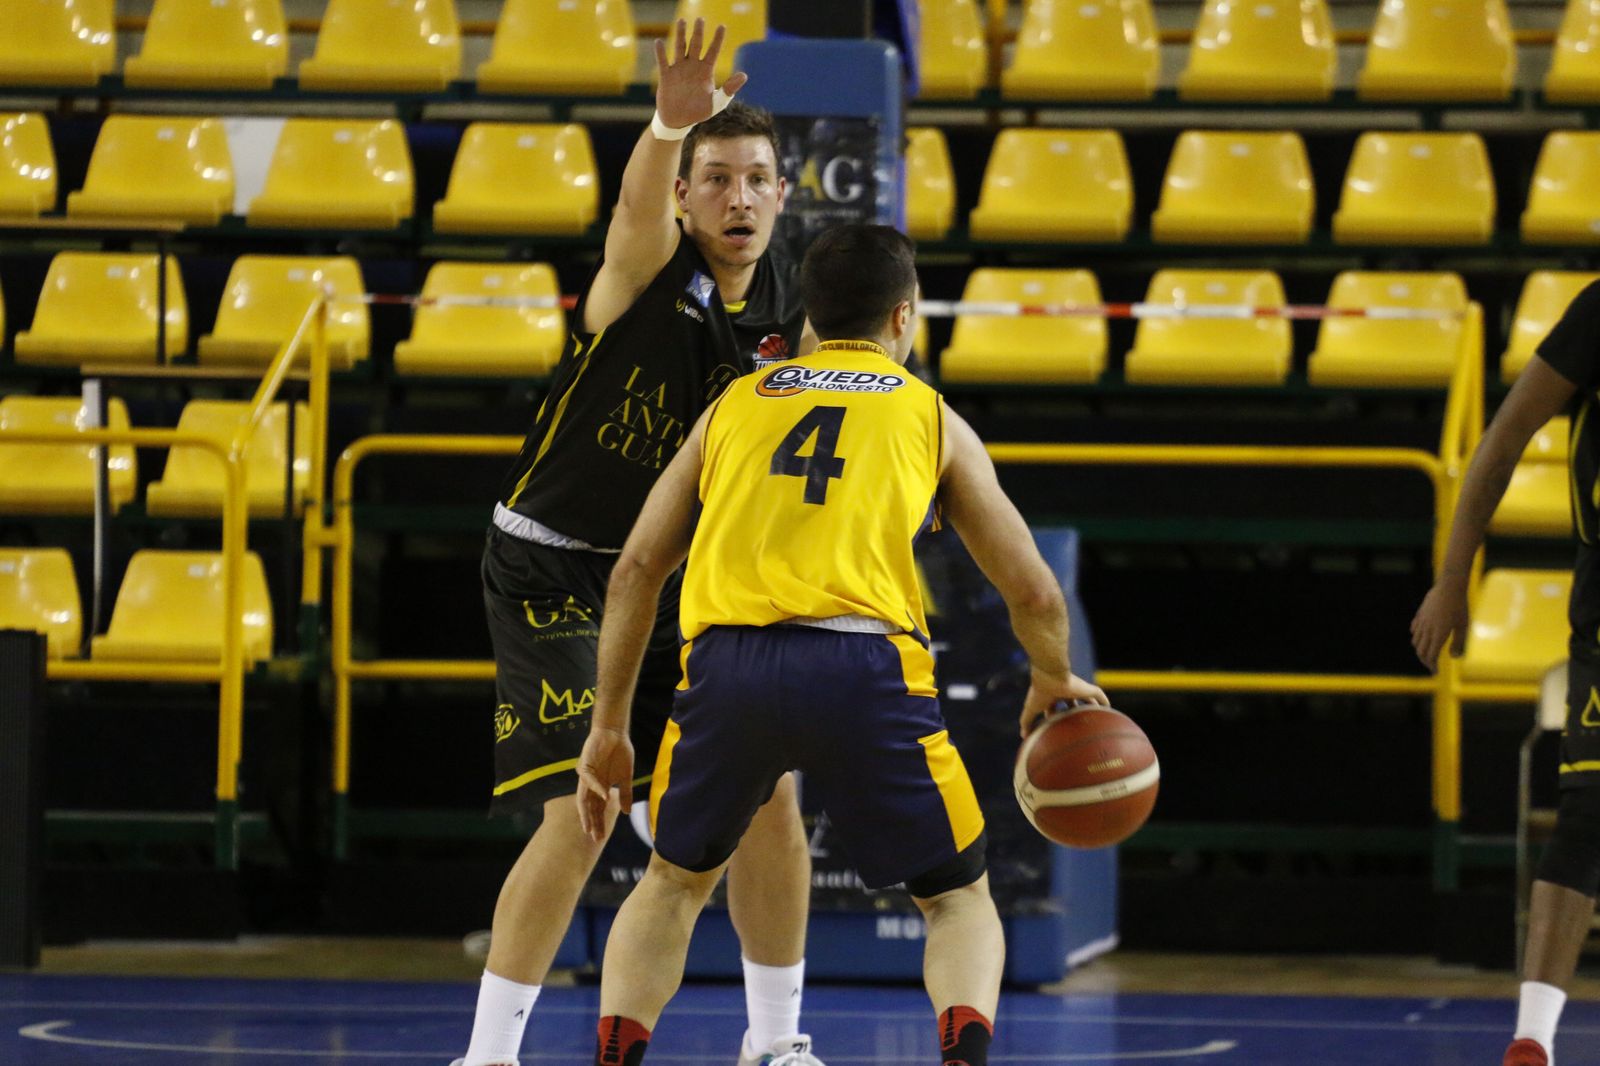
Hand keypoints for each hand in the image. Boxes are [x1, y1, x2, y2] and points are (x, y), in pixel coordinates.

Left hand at [576, 726, 633, 842]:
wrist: (616, 733)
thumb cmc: (620, 753)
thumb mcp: (626, 777)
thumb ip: (625, 794)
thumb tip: (627, 813)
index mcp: (600, 788)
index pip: (598, 810)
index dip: (599, 823)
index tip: (602, 837)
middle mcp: (591, 785)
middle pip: (589, 808)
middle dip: (592, 823)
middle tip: (595, 839)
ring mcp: (586, 776)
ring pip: (583, 798)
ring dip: (586, 813)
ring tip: (589, 827)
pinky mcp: (585, 766)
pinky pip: (589, 780)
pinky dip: (597, 789)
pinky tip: (605, 797)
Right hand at [654, 18, 747, 129]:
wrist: (678, 121)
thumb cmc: (698, 111)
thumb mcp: (717, 103)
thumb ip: (729, 89)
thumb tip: (744, 75)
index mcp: (706, 71)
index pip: (713, 51)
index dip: (718, 39)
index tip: (722, 26)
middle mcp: (692, 66)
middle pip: (696, 44)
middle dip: (698, 32)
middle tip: (700, 20)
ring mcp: (679, 69)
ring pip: (679, 48)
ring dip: (681, 35)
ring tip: (682, 21)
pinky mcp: (666, 76)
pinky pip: (663, 62)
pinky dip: (660, 53)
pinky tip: (659, 42)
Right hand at [1019, 667, 1108, 737]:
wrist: (1050, 677)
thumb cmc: (1039, 692)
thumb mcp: (1031, 709)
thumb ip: (1026, 722)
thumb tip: (1023, 736)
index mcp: (1052, 696)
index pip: (1054, 707)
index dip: (1055, 716)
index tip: (1058, 727)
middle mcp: (1065, 692)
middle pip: (1071, 703)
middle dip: (1074, 712)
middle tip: (1078, 725)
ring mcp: (1077, 690)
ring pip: (1086, 699)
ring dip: (1090, 707)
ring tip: (1097, 719)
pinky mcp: (1087, 688)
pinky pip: (1099, 695)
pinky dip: (1104, 703)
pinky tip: (1108, 710)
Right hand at [1411, 580, 1469, 671]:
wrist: (1450, 587)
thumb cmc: (1460, 607)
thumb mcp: (1463, 626)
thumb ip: (1459, 643)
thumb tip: (1454, 657)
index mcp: (1438, 635)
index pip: (1431, 656)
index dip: (1432, 666)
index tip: (1435, 672)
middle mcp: (1427, 630)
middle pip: (1421, 650)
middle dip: (1425, 660)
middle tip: (1431, 666)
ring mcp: (1422, 622)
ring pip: (1416, 641)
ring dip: (1420, 649)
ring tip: (1427, 653)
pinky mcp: (1420, 614)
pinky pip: (1414, 629)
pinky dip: (1416, 637)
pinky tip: (1421, 637)